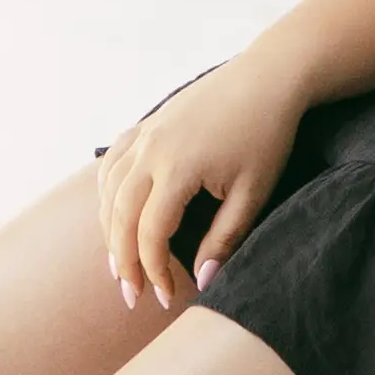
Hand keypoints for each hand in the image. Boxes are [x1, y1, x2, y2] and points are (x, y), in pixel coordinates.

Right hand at [94, 53, 306, 316]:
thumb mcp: (254, 192)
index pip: (150, 234)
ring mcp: (145, 133)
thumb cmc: (267, 134)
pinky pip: (112, 163)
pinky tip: (113, 214)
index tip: (165, 298)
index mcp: (178, 168)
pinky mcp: (147, 123)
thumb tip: (202, 280)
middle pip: (119, 216)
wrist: (269, 76)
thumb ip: (225, 238)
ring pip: (108, 190)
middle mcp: (151, 150)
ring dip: (108, 231)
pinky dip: (106, 193)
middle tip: (131, 296)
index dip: (153, 271)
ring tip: (119, 264)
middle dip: (123, 261)